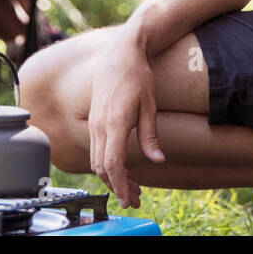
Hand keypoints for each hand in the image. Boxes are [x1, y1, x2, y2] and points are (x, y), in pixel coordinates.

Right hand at [88, 34, 164, 208]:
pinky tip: (122, 168)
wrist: (120, 54)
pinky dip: (107, 164)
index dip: (119, 184)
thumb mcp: (149, 105)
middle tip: (135, 199)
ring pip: (96, 160)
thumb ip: (150, 135)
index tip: (128, 197)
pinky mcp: (94, 120)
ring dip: (112, 177)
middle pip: (101, 167)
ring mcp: (94, 123)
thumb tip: (158, 160)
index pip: (111, 163)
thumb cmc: (137, 75)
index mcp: (114, 123)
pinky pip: (96, 149)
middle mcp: (99, 125)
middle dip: (117, 187)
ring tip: (132, 187)